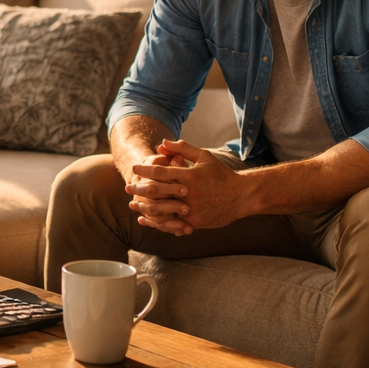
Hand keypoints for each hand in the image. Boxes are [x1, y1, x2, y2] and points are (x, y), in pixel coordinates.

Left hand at [126, 140, 249, 233]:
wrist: (240, 196)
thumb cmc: (220, 174)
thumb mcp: (204, 157)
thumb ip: (183, 149)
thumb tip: (162, 143)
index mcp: (190, 175)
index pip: (162, 172)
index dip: (146, 170)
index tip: (135, 168)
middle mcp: (189, 193)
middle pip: (158, 192)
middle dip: (140, 189)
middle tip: (128, 187)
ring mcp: (192, 209)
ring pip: (162, 211)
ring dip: (145, 208)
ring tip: (133, 206)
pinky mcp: (195, 222)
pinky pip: (172, 224)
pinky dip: (157, 222)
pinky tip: (146, 220)